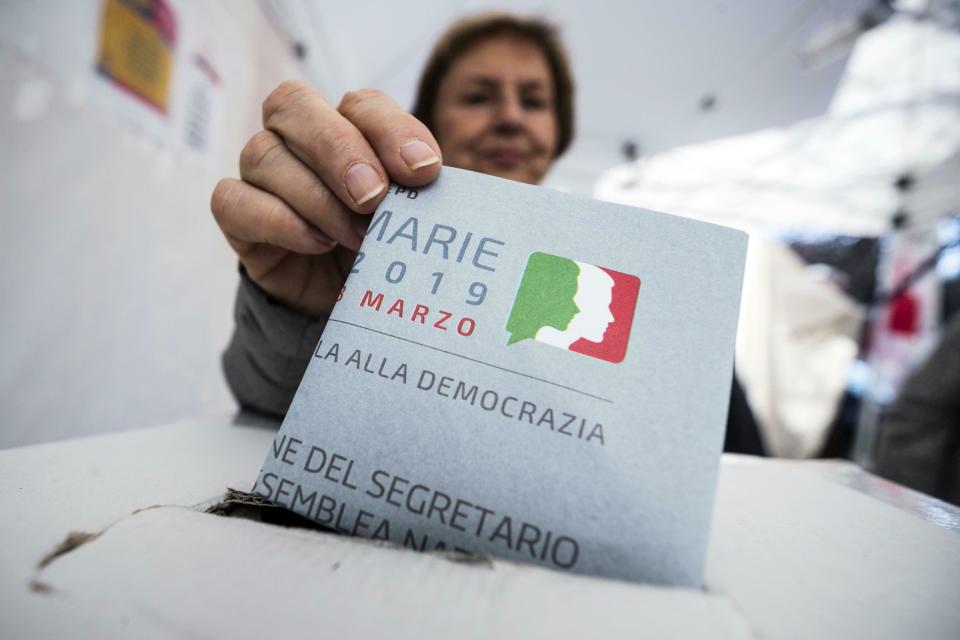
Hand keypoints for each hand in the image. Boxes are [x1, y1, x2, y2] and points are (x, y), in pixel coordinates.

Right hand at [211, 81, 442, 316]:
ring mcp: (262, 174)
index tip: (425, 171)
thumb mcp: (416, 224)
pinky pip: (234, 200)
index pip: (361, 104)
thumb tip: (464, 188)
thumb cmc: (388, 250)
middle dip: (339, 150)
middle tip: (375, 198)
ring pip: (263, 154)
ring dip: (316, 197)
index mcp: (349, 127)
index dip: (392, 130)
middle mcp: (297, 138)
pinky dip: (277, 219)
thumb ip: (432, 199)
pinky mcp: (238, 216)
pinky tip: (316, 243)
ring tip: (356, 238)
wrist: (349, 305)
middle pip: (294, 105)